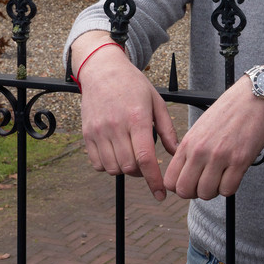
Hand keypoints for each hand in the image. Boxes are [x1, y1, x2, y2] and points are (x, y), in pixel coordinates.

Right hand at [76, 42, 178, 199]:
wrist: (102, 69)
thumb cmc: (133, 85)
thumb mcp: (156, 101)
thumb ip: (167, 129)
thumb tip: (177, 154)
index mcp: (137, 118)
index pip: (145, 158)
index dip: (154, 180)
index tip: (161, 194)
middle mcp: (116, 126)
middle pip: (129, 167)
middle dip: (141, 173)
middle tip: (146, 164)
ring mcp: (99, 131)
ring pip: (112, 168)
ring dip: (125, 170)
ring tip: (131, 157)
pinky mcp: (87, 134)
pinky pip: (97, 164)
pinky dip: (108, 166)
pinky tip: (116, 154)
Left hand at [162, 77, 263, 199]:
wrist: (254, 97)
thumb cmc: (229, 111)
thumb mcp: (200, 127)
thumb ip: (191, 150)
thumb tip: (186, 174)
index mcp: (188, 142)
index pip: (171, 180)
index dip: (180, 187)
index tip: (191, 182)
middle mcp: (200, 150)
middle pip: (185, 191)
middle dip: (196, 192)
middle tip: (207, 182)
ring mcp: (219, 156)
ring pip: (206, 194)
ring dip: (215, 190)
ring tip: (222, 176)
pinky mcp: (240, 160)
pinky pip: (228, 190)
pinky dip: (230, 187)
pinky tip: (234, 174)